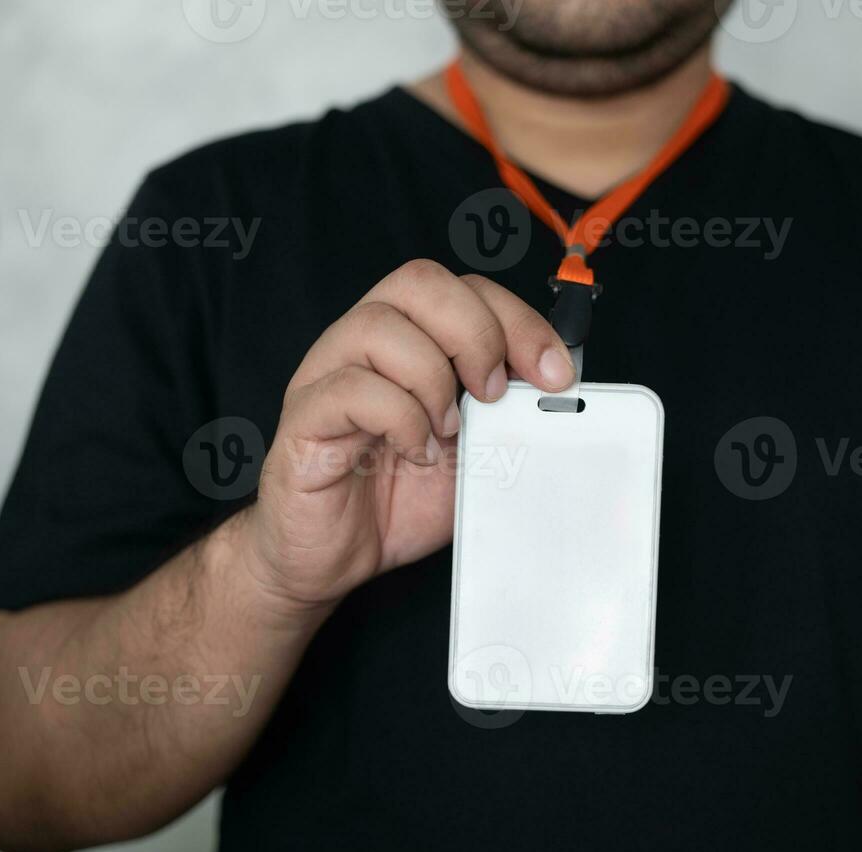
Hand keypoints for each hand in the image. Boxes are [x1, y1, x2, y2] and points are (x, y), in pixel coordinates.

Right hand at [241, 259, 574, 609]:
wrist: (335, 559)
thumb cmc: (398, 499)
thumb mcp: (475, 453)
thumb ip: (508, 416)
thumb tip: (557, 390)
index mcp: (409, 340)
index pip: (463, 288)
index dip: (517, 319)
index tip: (554, 372)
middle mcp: (364, 344)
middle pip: (419, 283)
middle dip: (476, 333)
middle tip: (495, 395)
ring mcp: (327, 375)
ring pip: (379, 326)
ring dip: (431, 379)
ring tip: (447, 431)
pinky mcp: (304, 419)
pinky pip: (350, 389)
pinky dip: (399, 419)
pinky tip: (415, 453)